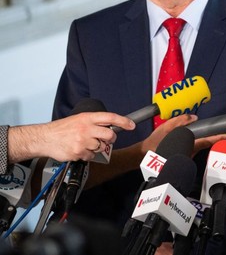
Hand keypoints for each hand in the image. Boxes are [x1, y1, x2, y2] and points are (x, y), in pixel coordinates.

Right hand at [8, 112, 135, 163]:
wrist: (44, 138)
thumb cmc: (61, 129)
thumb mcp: (78, 119)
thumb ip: (93, 122)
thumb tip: (110, 127)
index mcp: (87, 118)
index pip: (110, 118)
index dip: (123, 121)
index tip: (131, 125)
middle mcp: (86, 128)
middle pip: (110, 135)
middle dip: (110, 139)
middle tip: (105, 139)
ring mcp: (82, 141)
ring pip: (101, 147)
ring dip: (96, 147)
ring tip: (84, 143)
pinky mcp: (78, 152)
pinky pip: (91, 156)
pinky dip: (87, 155)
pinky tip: (78, 150)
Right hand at [138, 114, 225, 155]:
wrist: (143, 157)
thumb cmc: (154, 143)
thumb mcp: (166, 128)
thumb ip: (181, 121)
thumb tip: (194, 117)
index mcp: (188, 145)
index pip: (207, 141)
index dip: (218, 137)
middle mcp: (189, 153)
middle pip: (202, 144)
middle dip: (209, 138)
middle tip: (215, 131)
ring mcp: (185, 158)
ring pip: (196, 147)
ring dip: (198, 140)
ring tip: (194, 134)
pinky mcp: (181, 160)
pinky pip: (189, 149)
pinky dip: (190, 144)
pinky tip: (182, 140)